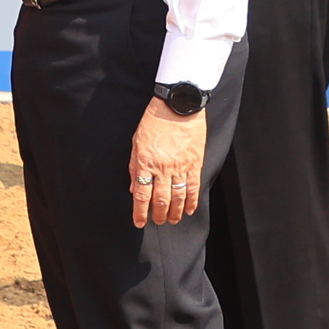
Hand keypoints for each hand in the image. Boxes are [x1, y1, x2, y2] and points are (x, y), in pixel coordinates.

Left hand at [129, 100, 206, 227]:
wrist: (178, 105)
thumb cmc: (154, 120)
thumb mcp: (137, 142)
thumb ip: (135, 167)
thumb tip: (134, 189)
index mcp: (146, 163)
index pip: (142, 196)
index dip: (140, 213)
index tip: (139, 222)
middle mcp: (163, 168)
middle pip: (160, 200)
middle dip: (158, 215)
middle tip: (158, 222)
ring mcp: (180, 167)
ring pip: (178, 197)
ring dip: (175, 212)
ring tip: (173, 220)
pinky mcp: (194, 163)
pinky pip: (193, 187)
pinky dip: (192, 201)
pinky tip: (189, 209)